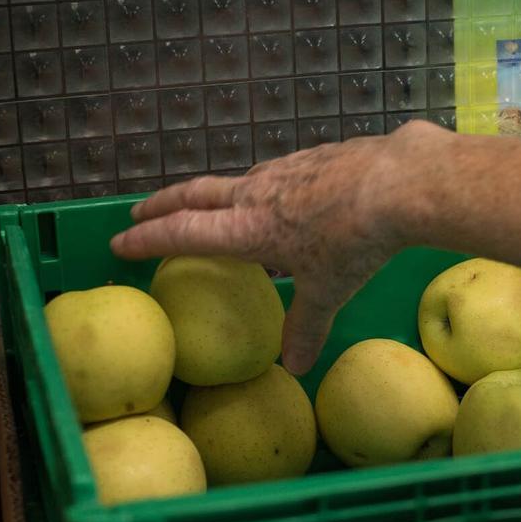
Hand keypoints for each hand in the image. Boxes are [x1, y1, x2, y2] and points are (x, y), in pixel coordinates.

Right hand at [110, 122, 445, 372]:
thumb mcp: (329, 290)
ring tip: (214, 204)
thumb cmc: (356, 241)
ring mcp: (287, 168)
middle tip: (141, 211)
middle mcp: (257, 192)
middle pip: (196, 194)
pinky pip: (280, 171)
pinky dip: (266, 183)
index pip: (183, 232)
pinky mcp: (317, 155)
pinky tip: (285, 191)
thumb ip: (307, 326)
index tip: (121, 241)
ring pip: (239, 180)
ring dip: (217, 192)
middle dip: (164, 204)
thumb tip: (296, 366)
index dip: (149, 239)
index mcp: (248, 228)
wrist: (399, 183)